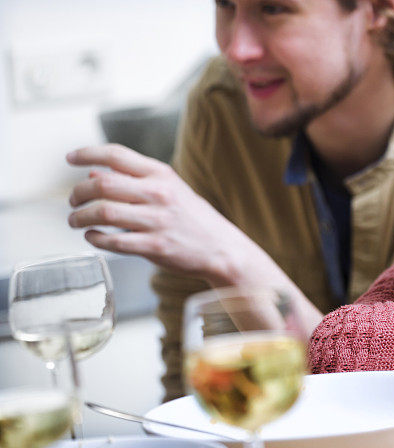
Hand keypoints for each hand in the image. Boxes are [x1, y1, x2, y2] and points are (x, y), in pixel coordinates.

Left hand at [66, 144, 257, 282]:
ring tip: (75, 221)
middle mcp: (158, 194)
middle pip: (101, 184)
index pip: (115, 154)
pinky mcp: (156, 246)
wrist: (223, 250)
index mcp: (161, 175)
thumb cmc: (195, 220)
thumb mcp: (170, 189)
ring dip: (80, 217)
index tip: (70, 158)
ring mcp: (157, 221)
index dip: (87, 154)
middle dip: (77, 193)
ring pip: (103, 213)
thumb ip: (134, 181)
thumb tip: (94, 175)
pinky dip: (96, 239)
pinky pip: (114, 241)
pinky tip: (93, 237)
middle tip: (72, 201)